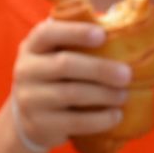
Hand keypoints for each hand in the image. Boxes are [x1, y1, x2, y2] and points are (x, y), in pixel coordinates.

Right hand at [10, 17, 128, 152]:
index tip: (102, 35)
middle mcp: (26, 70)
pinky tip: (116, 115)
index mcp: (32, 46)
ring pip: (71, 94)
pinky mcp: (38, 124)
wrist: (28, 117)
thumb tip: (123, 28)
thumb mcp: (55, 55)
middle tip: (127, 74)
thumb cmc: (55, 77)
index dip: (75, 32)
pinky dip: (100, 119)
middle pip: (65, 65)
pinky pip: (74, 121)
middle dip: (100, 69)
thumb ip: (77, 42)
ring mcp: (30, 98)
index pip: (48, 33)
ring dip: (103, 94)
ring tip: (124, 95)